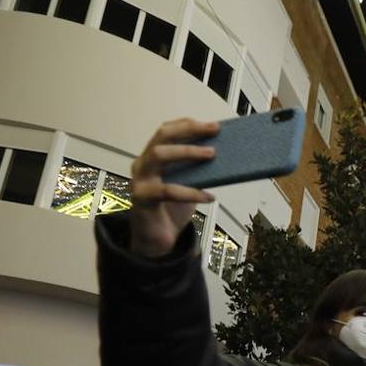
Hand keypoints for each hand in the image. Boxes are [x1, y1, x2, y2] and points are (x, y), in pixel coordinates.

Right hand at [128, 118, 218, 256]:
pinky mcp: (142, 198)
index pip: (167, 131)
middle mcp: (143, 163)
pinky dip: (192, 192)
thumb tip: (225, 155)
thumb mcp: (189, 183)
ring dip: (187, 152)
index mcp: (152, 156)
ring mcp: (140, 179)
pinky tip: (210, 196)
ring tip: (211, 155)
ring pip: (158, 155)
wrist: (157, 240)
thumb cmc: (173, 209)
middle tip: (214, 131)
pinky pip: (168, 190)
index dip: (188, 124)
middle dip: (189, 130)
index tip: (213, 125)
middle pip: (162, 136)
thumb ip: (198, 169)